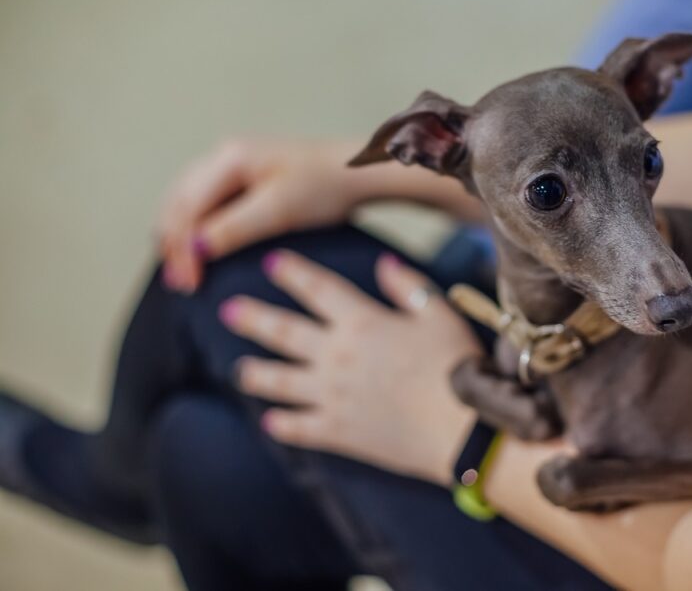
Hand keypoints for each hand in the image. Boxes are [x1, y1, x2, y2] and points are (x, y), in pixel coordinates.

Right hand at [158, 139, 366, 292]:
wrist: (357, 171)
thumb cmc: (325, 187)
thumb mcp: (279, 210)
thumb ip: (234, 228)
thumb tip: (193, 249)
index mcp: (230, 157)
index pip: (187, 207)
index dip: (182, 249)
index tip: (188, 283)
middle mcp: (223, 154)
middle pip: (179, 201)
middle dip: (174, 243)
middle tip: (179, 284)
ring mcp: (231, 161)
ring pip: (187, 200)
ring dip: (179, 234)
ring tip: (181, 271)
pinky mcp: (243, 174)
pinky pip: (204, 200)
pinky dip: (195, 226)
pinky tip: (198, 250)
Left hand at [220, 250, 480, 484]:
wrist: (460, 426)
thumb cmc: (456, 364)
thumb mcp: (439, 313)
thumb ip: (407, 286)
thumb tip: (383, 262)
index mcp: (361, 322)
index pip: (318, 289)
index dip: (293, 273)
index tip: (271, 261)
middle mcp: (337, 356)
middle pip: (285, 333)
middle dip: (254, 318)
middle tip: (227, 310)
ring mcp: (332, 396)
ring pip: (282, 382)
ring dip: (258, 374)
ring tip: (241, 370)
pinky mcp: (339, 433)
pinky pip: (300, 427)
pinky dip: (283, 424)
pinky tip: (271, 422)